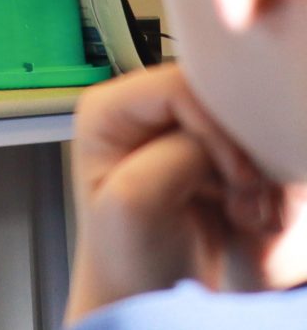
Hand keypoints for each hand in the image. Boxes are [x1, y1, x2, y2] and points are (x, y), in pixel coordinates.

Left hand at [66, 65, 300, 320]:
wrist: (153, 293)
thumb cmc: (128, 256)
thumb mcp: (133, 206)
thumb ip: (170, 158)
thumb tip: (211, 139)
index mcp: (110, 110)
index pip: (177, 86)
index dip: (216, 126)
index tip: (236, 177)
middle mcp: (147, 112)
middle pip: (221, 102)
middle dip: (245, 155)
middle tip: (245, 201)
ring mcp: (187, 134)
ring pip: (250, 130)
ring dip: (262, 178)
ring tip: (244, 218)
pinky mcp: (218, 158)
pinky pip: (263, 158)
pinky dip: (270, 191)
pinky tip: (253, 221)